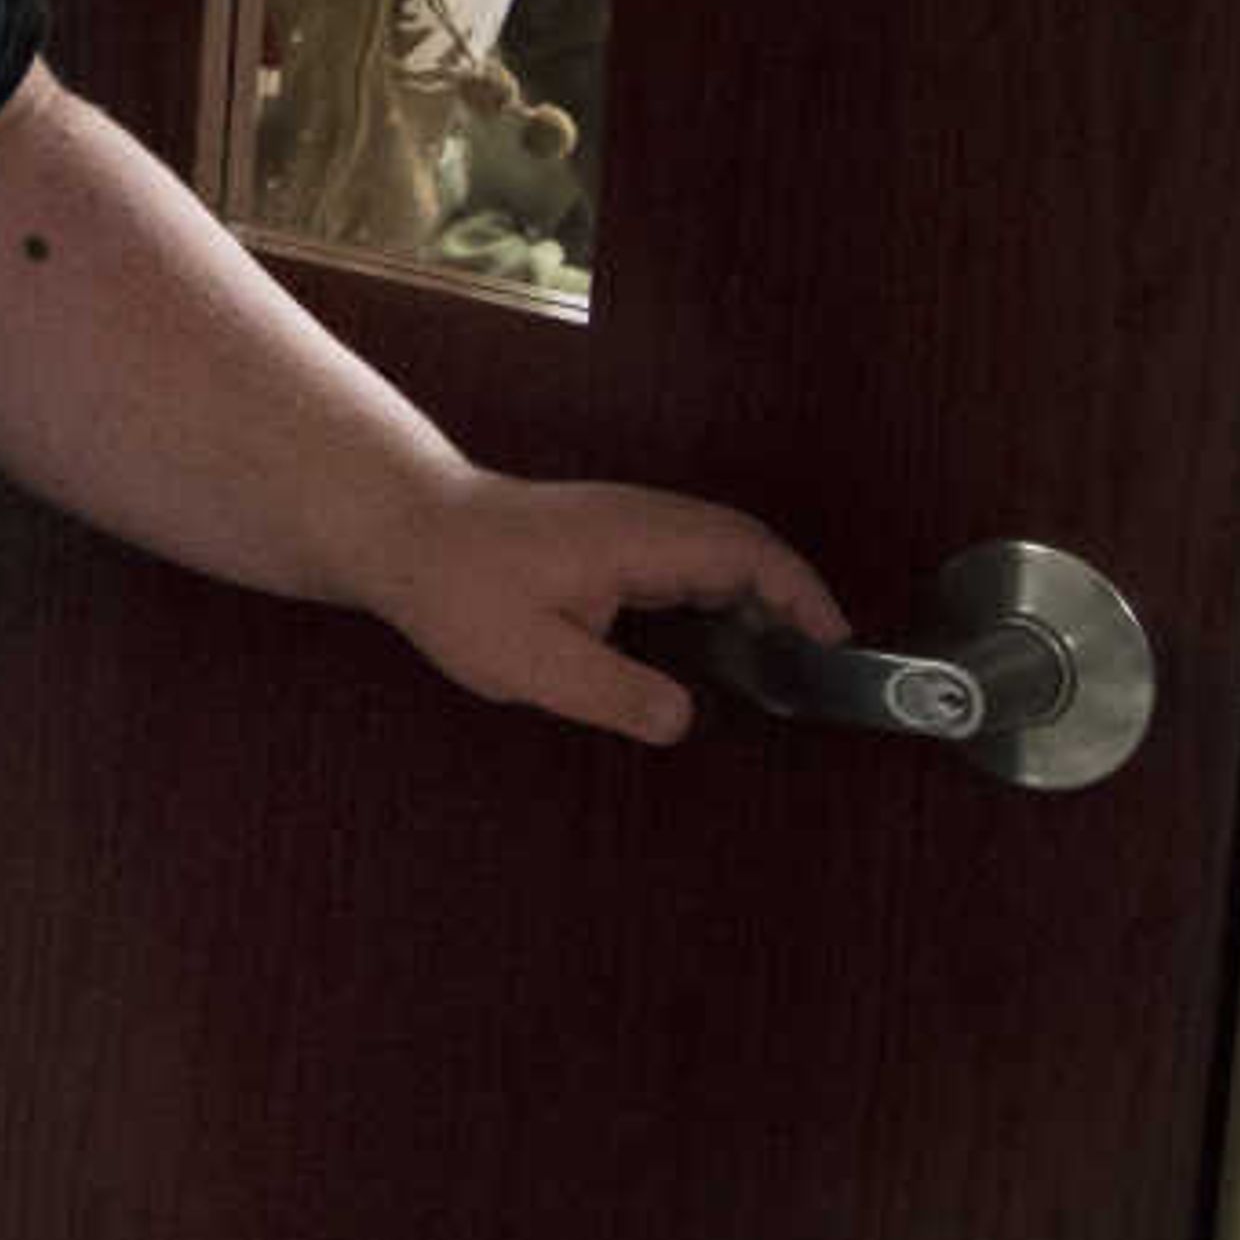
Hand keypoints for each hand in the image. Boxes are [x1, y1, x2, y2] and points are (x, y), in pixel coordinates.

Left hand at [368, 473, 845, 747]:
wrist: (406, 531)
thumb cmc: (462, 590)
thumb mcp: (534, 661)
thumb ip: (615, 693)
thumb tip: (684, 719)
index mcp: (639, 539)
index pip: (746, 553)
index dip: (800, 594)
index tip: (833, 642)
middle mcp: (641, 519)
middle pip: (743, 546)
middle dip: (791, 598)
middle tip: (817, 664)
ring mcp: (624, 522)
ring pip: (715, 549)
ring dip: (755, 596)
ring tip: (777, 662)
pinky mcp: (606, 535)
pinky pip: (684, 556)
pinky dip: (719, 592)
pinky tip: (713, 640)